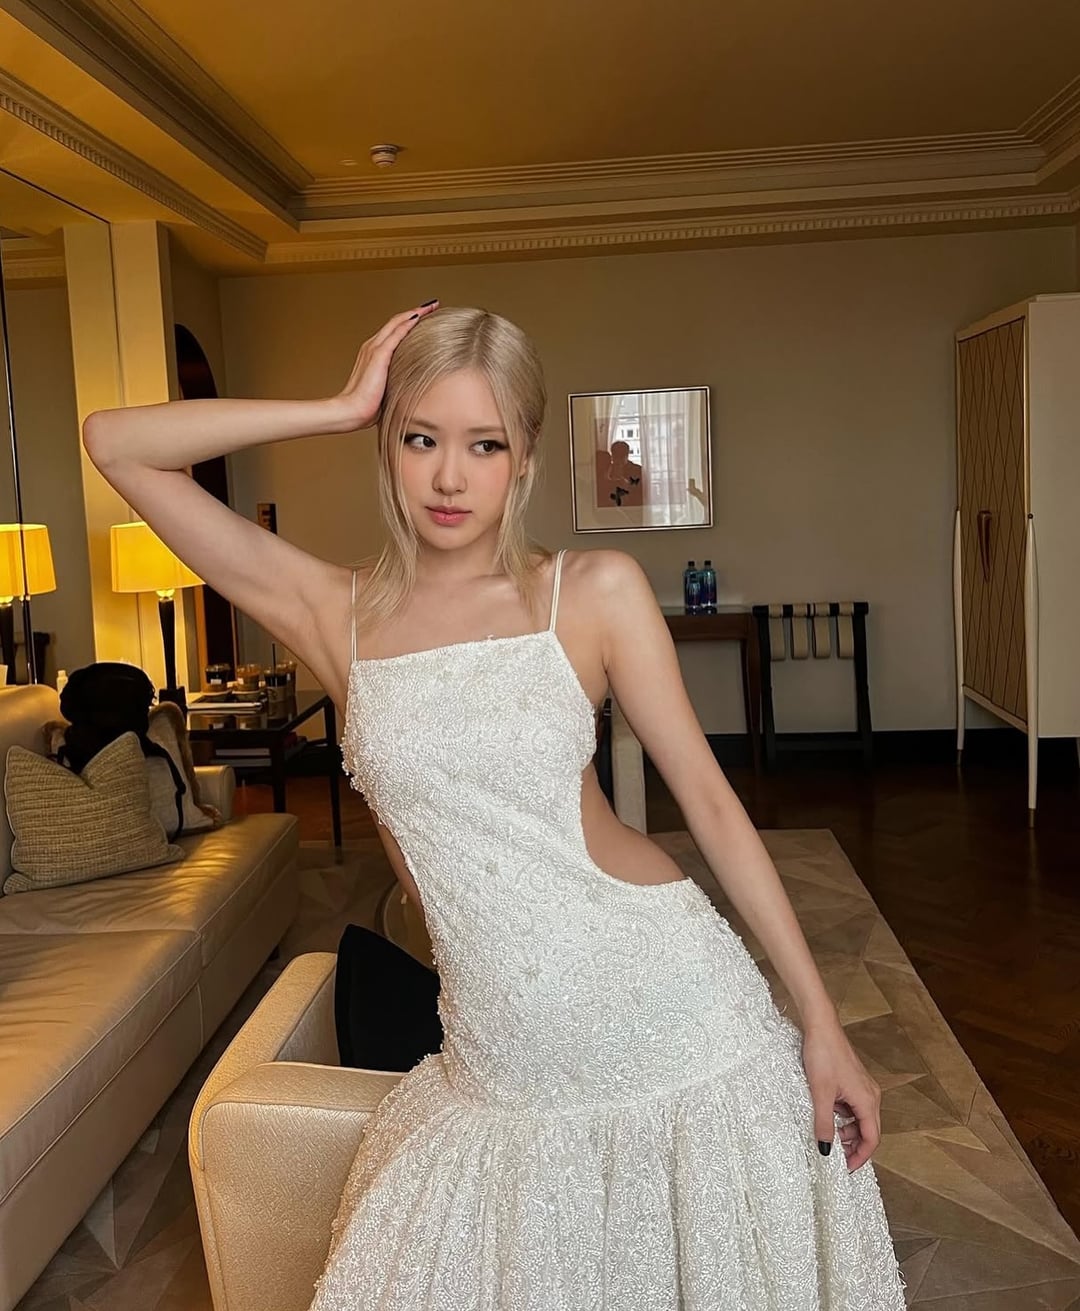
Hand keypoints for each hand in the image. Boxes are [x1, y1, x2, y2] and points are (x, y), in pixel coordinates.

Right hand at [332, 300, 439, 430]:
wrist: (351, 411)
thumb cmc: (367, 406)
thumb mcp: (386, 388)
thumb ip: (396, 380)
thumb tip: (412, 386)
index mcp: (373, 354)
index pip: (393, 331)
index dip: (409, 321)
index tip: (425, 317)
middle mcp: (372, 346)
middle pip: (396, 322)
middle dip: (416, 311)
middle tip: (433, 305)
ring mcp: (374, 349)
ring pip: (397, 323)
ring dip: (415, 313)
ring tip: (431, 307)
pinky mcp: (378, 355)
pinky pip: (396, 334)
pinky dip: (407, 323)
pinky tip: (419, 317)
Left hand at [800, 1021, 881, 1171]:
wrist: (821, 1025)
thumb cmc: (823, 1055)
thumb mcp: (820, 1094)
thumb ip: (824, 1124)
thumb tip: (826, 1150)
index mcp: (868, 1101)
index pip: (872, 1139)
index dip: (860, 1157)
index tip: (846, 1169)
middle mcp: (871, 1095)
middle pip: (868, 1131)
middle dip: (853, 1146)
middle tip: (835, 1156)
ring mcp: (863, 1087)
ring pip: (860, 1119)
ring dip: (847, 1131)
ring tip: (827, 1135)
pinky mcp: (853, 1080)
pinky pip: (853, 1106)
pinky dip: (843, 1116)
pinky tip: (827, 1114)